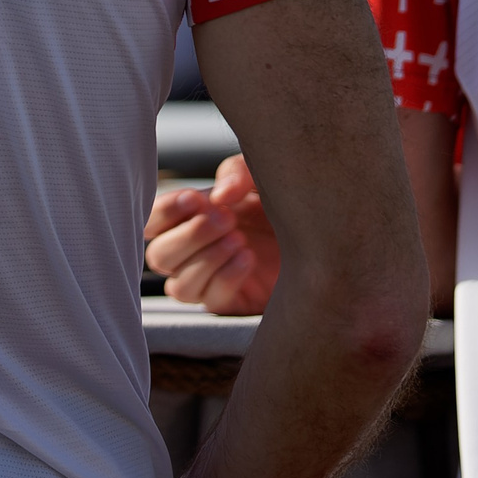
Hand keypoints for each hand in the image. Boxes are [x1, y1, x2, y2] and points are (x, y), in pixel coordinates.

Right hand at [144, 152, 281, 316]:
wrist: (325, 236)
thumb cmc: (285, 201)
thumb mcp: (261, 175)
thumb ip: (237, 174)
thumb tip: (221, 195)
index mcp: (189, 217)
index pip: (152, 222)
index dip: (166, 212)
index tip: (196, 199)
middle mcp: (192, 251)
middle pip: (159, 257)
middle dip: (190, 236)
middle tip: (226, 218)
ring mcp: (209, 280)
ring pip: (179, 286)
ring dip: (205, 261)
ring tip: (239, 239)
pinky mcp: (232, 303)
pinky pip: (211, 300)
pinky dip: (225, 278)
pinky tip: (247, 257)